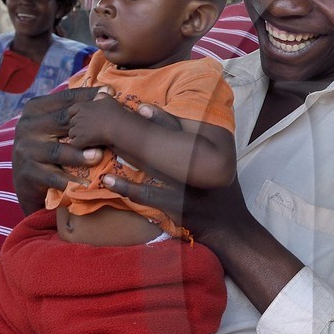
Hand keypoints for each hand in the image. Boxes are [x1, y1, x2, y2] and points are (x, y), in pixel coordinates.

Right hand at [12, 88, 105, 211]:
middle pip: (62, 122)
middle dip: (87, 124)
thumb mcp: (55, 126)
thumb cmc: (49, 146)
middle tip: (111, 126)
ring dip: (79, 155)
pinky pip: (52, 177)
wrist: (26, 180)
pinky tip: (86, 184)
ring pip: (57, 151)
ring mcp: (26, 150)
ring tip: (98, 156)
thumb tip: (108, 95)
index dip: (89, 95)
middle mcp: (27, 126)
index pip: (65, 99)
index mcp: (35, 109)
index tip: (112, 92)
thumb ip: (74, 112)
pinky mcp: (28, 172)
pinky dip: (70, 181)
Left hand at [63, 89, 135, 149]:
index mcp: (83, 106)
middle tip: (88, 131)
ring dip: (78, 136)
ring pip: (72, 134)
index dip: (75, 115)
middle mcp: (78, 117)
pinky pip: (75, 143)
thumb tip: (97, 96)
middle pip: (72, 123)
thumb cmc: (115, 113)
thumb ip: (100, 96)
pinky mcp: (81, 140)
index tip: (82, 119)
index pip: (71, 110)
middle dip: (78, 126)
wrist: (118, 126)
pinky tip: (89, 144)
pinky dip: (80, 145)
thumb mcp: (108, 100)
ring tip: (89, 139)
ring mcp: (78, 129)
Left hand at [102, 102, 254, 245]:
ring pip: (149, 165)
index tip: (140, 107)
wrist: (229, 226)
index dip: (160, 118)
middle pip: (160, 145)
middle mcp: (193, 167)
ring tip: (104, 145)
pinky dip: (126, 187)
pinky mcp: (174, 204)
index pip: (180, 132)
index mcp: (205, 155)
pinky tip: (107, 181)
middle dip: (136, 132)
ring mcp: (184, 185)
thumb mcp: (221, 168)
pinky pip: (146, 194)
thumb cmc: (223, 195)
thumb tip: (187, 131)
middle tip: (111, 121)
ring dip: (126, 154)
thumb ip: (207, 151)